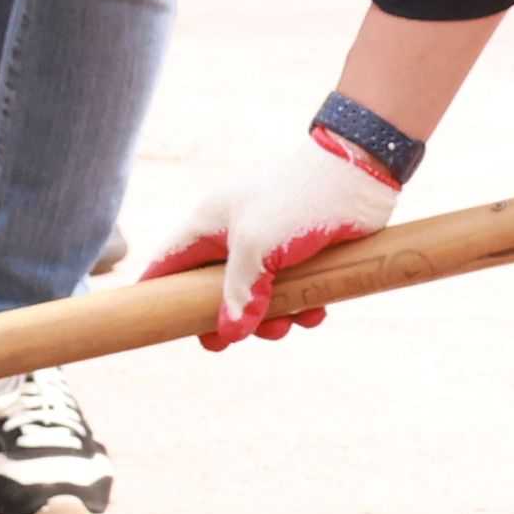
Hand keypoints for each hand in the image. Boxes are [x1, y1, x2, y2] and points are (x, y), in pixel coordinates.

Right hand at [137, 123, 405, 343]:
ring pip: (256, 299)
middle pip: (213, 291)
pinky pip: (292, 293)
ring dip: (271, 319)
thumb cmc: (297, 199)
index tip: (154, 325)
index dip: (157, 293)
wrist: (359, 171)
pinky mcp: (303, 255)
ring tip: (290, 323)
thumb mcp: (257, 246)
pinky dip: (301, 306)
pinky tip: (315, 310)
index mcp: (209, 224)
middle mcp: (234, 235)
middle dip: (225, 319)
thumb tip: (229, 335)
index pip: (168, 262)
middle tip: (230, 342)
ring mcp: (269, 246)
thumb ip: (238, 293)